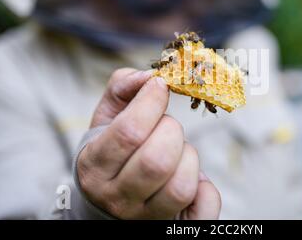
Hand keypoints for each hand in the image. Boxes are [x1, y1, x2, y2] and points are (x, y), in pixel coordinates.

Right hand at [77, 68, 220, 218]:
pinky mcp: (172, 226)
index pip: (129, 132)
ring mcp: (145, 218)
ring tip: (177, 152)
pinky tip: (190, 175)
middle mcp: (117, 198)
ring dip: (189, 157)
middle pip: (157, 161)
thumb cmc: (113, 151)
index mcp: (95, 166)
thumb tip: (151, 76)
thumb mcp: (107, 118)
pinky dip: (206, 187)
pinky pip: (205, 205)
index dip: (152, 102)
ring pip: (182, 186)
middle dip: (171, 130)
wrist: (109, 199)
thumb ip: (123, 88)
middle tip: (167, 126)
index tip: (160, 87)